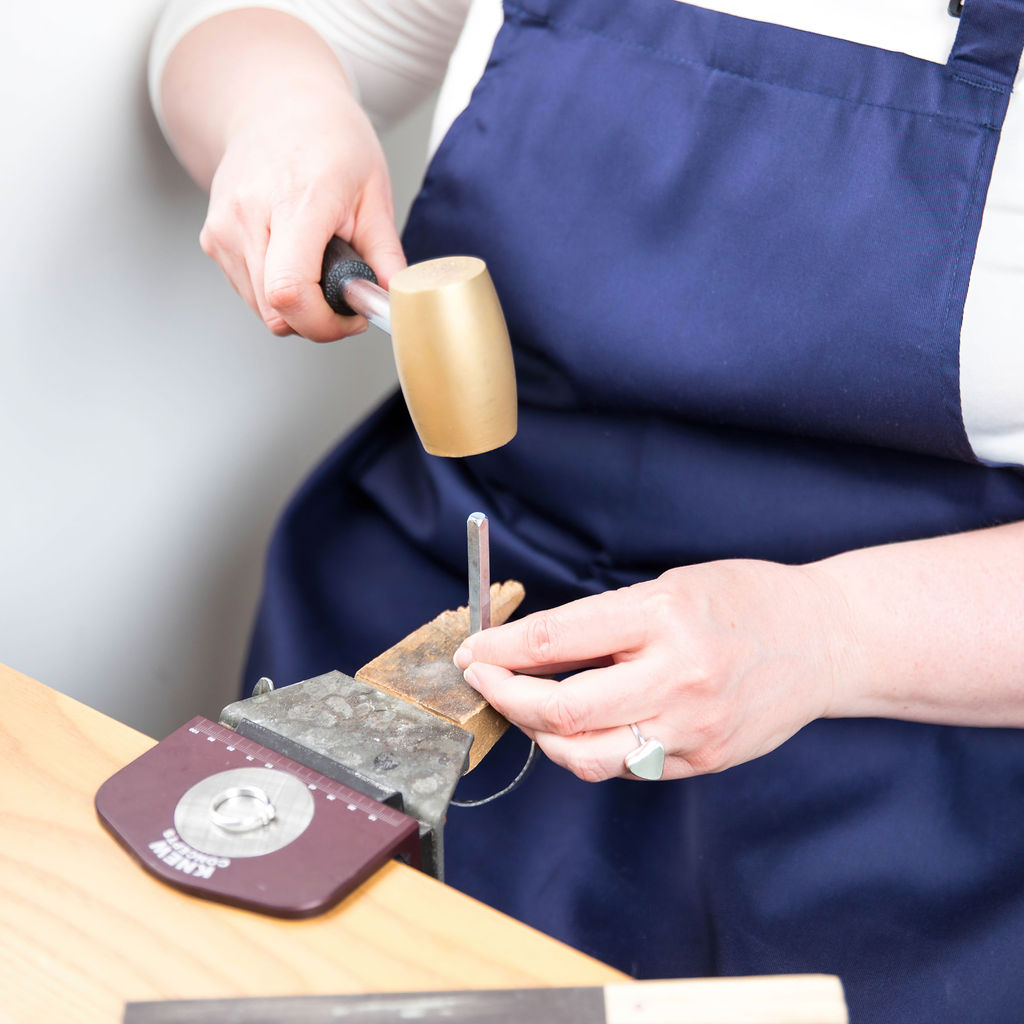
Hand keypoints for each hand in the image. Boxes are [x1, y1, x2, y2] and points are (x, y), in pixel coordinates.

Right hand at [160, 8, 405, 340]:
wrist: (276, 104)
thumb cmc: (330, 141)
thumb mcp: (375, 192)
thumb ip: (385, 256)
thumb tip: (396, 302)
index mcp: (297, 201)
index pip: (289, 292)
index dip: (323, 324)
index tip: (350, 317)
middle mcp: (249, 215)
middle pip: (276, 312)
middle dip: (317, 321)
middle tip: (343, 297)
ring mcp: (224, 228)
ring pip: (262, 310)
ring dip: (297, 308)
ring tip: (319, 268)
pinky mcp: (212, 239)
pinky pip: (248, 293)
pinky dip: (276, 292)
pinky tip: (293, 258)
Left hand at [454, 560, 849, 781]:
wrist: (824, 641)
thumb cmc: (743, 601)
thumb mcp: (670, 586)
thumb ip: (605, 624)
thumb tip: (530, 651)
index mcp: (663, 616)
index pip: (555, 640)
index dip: (500, 649)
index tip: (473, 652)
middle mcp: (677, 676)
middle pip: (560, 708)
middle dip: (504, 697)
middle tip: (484, 684)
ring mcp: (693, 727)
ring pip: (584, 755)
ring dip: (539, 734)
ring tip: (528, 710)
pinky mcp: (704, 760)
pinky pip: (625, 766)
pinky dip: (589, 748)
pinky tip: (584, 724)